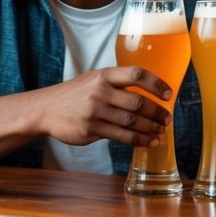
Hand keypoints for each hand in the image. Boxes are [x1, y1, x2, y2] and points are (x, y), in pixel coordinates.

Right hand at [39, 66, 173, 147]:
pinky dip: (138, 140)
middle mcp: (100, 91)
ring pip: (131, 121)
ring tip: (161, 131)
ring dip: (151, 128)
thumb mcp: (94, 80)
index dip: (156, 83)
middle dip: (157, 112)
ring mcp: (95, 111)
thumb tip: (149, 93)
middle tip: (168, 119)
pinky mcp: (91, 129)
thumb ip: (117, 83)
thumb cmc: (76, 94)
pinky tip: (148, 141)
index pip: (136, 74)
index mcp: (104, 75)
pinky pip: (121, 136)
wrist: (46, 109)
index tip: (169, 94)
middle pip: (138, 101)